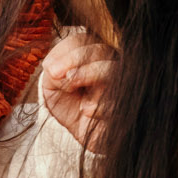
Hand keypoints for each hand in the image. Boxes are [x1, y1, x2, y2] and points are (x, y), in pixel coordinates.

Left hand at [40, 29, 113, 143]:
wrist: (86, 136)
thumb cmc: (71, 107)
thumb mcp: (53, 88)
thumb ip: (53, 73)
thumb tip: (56, 70)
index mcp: (94, 55)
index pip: (83, 41)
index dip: (65, 51)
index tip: (49, 69)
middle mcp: (113, 64)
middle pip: (100, 50)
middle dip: (74, 59)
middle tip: (55, 74)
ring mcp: (123, 83)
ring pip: (113, 68)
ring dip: (88, 72)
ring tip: (70, 84)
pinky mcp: (128, 105)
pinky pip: (119, 98)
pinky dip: (101, 104)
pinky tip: (86, 110)